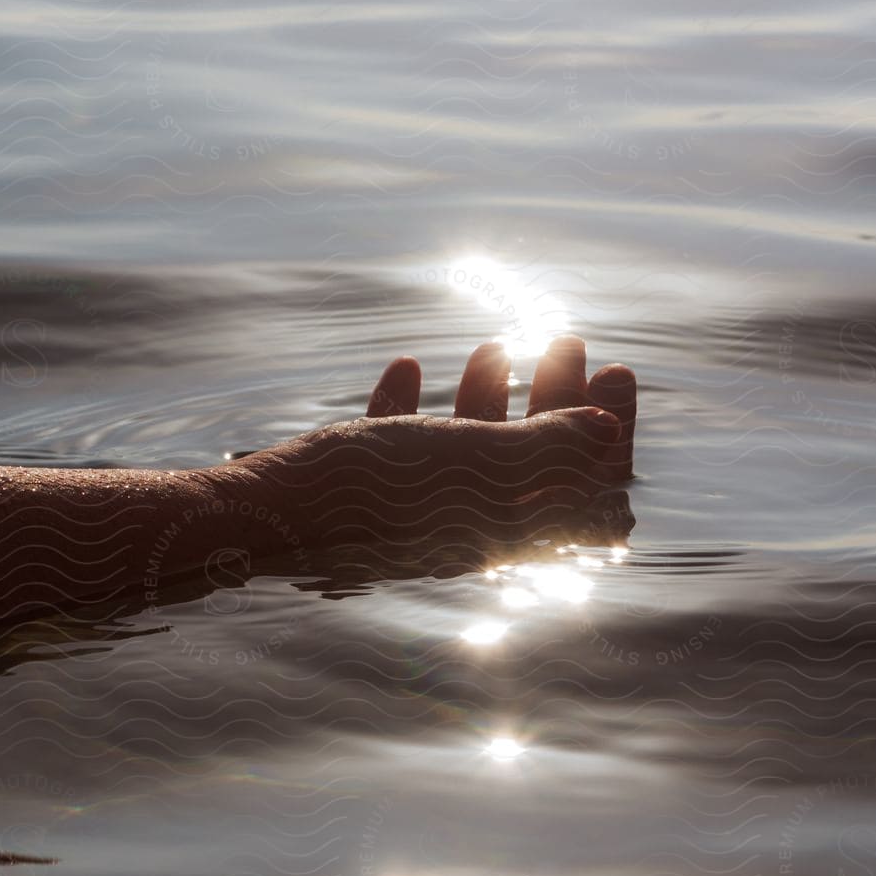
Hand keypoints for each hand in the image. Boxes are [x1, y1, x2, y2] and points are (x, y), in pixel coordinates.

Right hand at [228, 337, 636, 549]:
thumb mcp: (477, 459)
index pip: (585, 490)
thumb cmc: (377, 489)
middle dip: (556, 400)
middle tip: (566, 340)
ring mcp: (414, 518)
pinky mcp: (362, 501)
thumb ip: (549, 448)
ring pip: (468, 453)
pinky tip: (408, 367)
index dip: (610, 433)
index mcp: (506, 534)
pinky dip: (410, 408)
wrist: (257, 523)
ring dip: (489, 396)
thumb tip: (607, 435)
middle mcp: (467, 532)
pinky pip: (397, 451)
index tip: (617, 370)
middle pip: (532, 467)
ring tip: (495, 344)